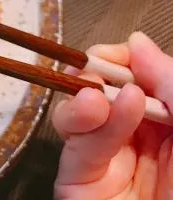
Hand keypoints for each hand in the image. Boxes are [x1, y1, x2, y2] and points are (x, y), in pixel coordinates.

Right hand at [52, 32, 172, 199]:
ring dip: (90, 92)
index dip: (136, 63)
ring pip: (84, 110)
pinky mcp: (78, 179)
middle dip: (106, 72)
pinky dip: (82, 118)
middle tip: (105, 65)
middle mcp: (141, 140)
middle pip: (110, 89)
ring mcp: (107, 159)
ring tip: (100, 88)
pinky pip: (75, 143)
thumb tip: (139, 44)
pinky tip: (97, 104)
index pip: (148, 81)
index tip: (130, 52)